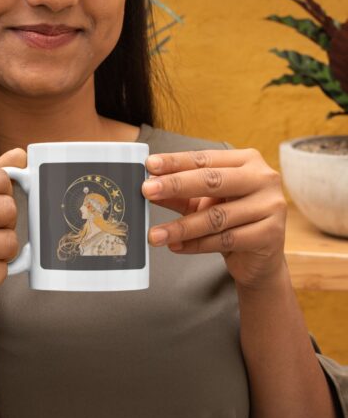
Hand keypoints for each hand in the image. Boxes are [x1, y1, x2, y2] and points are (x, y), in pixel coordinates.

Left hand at [142, 148, 287, 289]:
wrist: (259, 258)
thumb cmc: (230, 220)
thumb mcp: (202, 202)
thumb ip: (179, 193)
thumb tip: (149, 184)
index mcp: (246, 161)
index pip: (205, 159)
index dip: (175, 162)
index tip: (149, 165)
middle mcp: (263, 178)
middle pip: (212, 180)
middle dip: (175, 185)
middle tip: (147, 190)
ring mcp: (271, 206)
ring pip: (216, 216)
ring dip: (180, 226)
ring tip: (155, 234)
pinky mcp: (271, 234)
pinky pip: (225, 239)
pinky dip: (196, 244)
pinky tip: (175, 246)